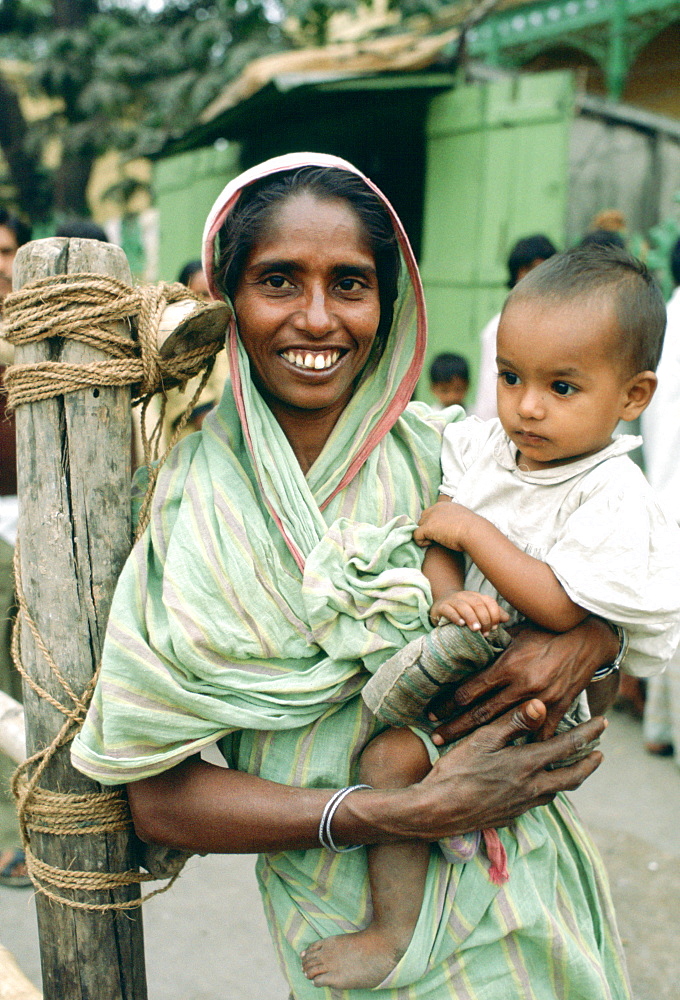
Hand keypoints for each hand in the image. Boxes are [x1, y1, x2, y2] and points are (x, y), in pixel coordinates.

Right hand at [404, 700, 605, 838]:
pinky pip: (538, 802)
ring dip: (569, 778)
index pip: (567, 746)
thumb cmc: (456, 770)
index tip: (603, 723)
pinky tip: (537, 785)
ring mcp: (522, 805)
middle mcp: (532, 788)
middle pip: (572, 777)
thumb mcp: (482, 739)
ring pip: (556, 792)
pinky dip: (547, 790)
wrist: (437, 811)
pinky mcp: (511, 816)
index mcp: (527, 764)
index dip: (587, 734)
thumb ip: (512, 722)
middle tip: (600, 754)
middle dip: (589, 764)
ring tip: (572, 768)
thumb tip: (540, 705)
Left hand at [414, 501, 476, 550]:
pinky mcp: (427, 527)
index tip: (441, 532)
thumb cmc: (472, 528)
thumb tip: (453, 527)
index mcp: (444, 505)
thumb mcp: (462, 518)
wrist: (474, 531)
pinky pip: (416, 535)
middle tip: (437, 537)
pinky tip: (431, 544)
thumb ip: (454, 519)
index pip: (431, 512)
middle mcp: (435, 508)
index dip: (433, 523)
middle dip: (427, 528)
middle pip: (423, 518)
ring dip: (425, 535)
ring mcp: (430, 517)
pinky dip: (421, 542)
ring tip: (435, 541)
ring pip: (419, 526)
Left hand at [427, 618, 617, 745]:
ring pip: (505, 727)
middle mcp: (523, 686)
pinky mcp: (559, 710)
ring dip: (482, 739)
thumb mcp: (517, 633)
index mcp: (508, 666)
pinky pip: (539, 734)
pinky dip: (524, 745)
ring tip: (461, 752)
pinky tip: (508, 758)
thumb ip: (493, 643)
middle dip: (455, 727)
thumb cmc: (547, 632)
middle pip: (481, 713)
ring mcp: (542, 701)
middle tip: (435, 738)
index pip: (470, 690)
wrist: (587, 640)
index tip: (433, 711)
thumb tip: (467, 641)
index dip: (449, 702)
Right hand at [430, 590, 509, 634]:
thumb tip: (506, 618)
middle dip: (484, 619)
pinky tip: (460, 624)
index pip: (489, 601)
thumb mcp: (479, 611)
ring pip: (463, 606)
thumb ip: (493, 614)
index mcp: (476, 596)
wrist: (441, 604)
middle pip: (477, 604)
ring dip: (471, 618)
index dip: (494, 614)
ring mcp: (452, 600)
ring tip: (476, 629)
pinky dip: (455, 616)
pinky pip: (448, 610)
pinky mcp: (441, 607)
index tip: (494, 628)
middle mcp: (465, 596)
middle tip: (485, 633)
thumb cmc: (464, 611)